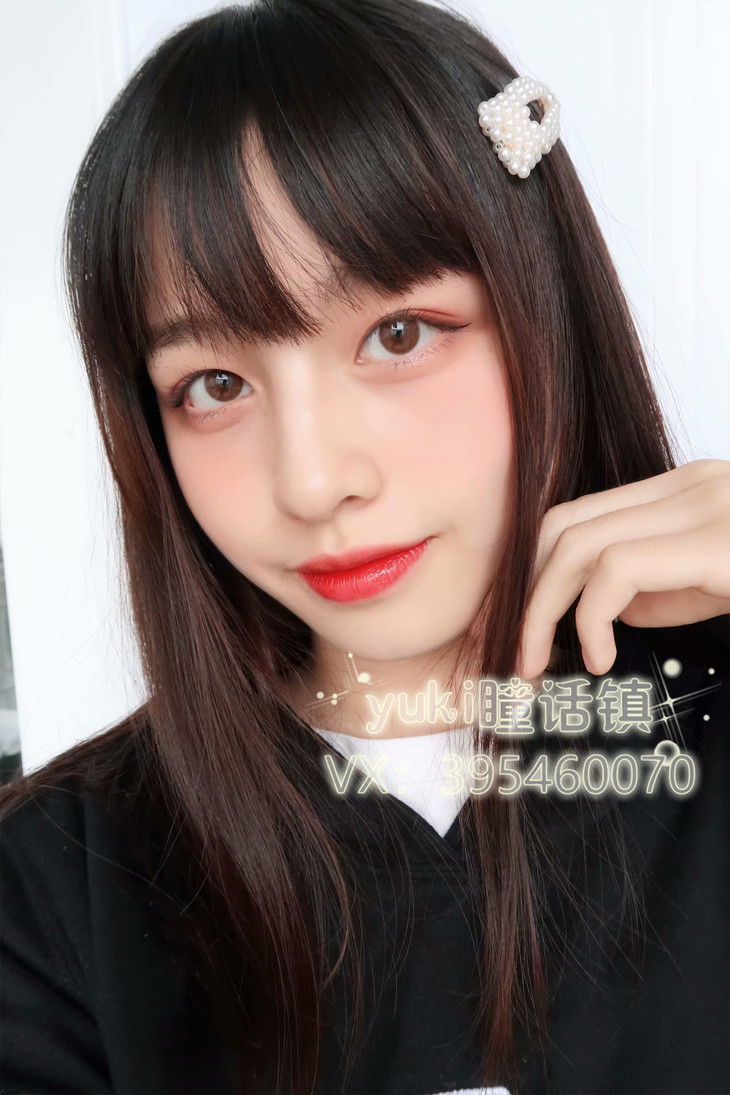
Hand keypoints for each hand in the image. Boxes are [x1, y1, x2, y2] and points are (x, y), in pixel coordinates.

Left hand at [517, 458, 729, 678]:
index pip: (577, 515)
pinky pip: (619, 570)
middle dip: (527, 594)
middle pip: (564, 526)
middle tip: (520, 652)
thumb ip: (655, 588)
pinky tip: (601, 657)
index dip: (535, 572)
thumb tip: (601, 608)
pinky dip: (591, 620)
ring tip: (540, 660)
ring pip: (579, 545)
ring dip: (542, 611)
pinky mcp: (716, 543)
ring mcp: (703, 504)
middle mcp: (691, 484)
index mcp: (684, 488)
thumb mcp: (711, 588)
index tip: (523, 625)